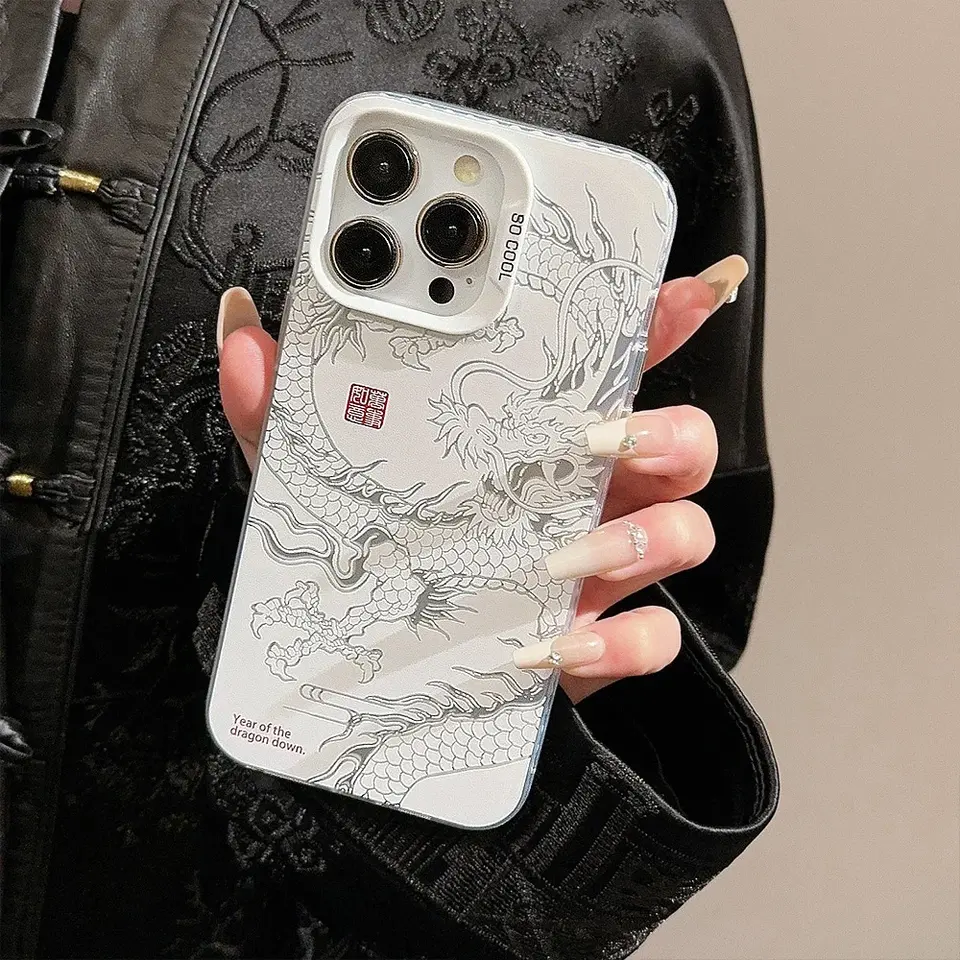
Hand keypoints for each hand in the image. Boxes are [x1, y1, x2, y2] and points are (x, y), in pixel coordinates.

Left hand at [218, 256, 747, 703]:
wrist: (376, 673)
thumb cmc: (376, 561)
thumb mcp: (324, 483)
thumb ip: (285, 411)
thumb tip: (245, 332)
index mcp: (540, 443)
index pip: (615, 365)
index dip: (659, 323)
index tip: (683, 288)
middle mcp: (589, 496)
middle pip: (680, 443)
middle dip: (667, 430)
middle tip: (606, 436)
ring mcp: (601, 569)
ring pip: (686, 531)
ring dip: (646, 537)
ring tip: (566, 553)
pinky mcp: (598, 640)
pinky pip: (654, 639)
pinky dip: (618, 642)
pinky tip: (552, 643)